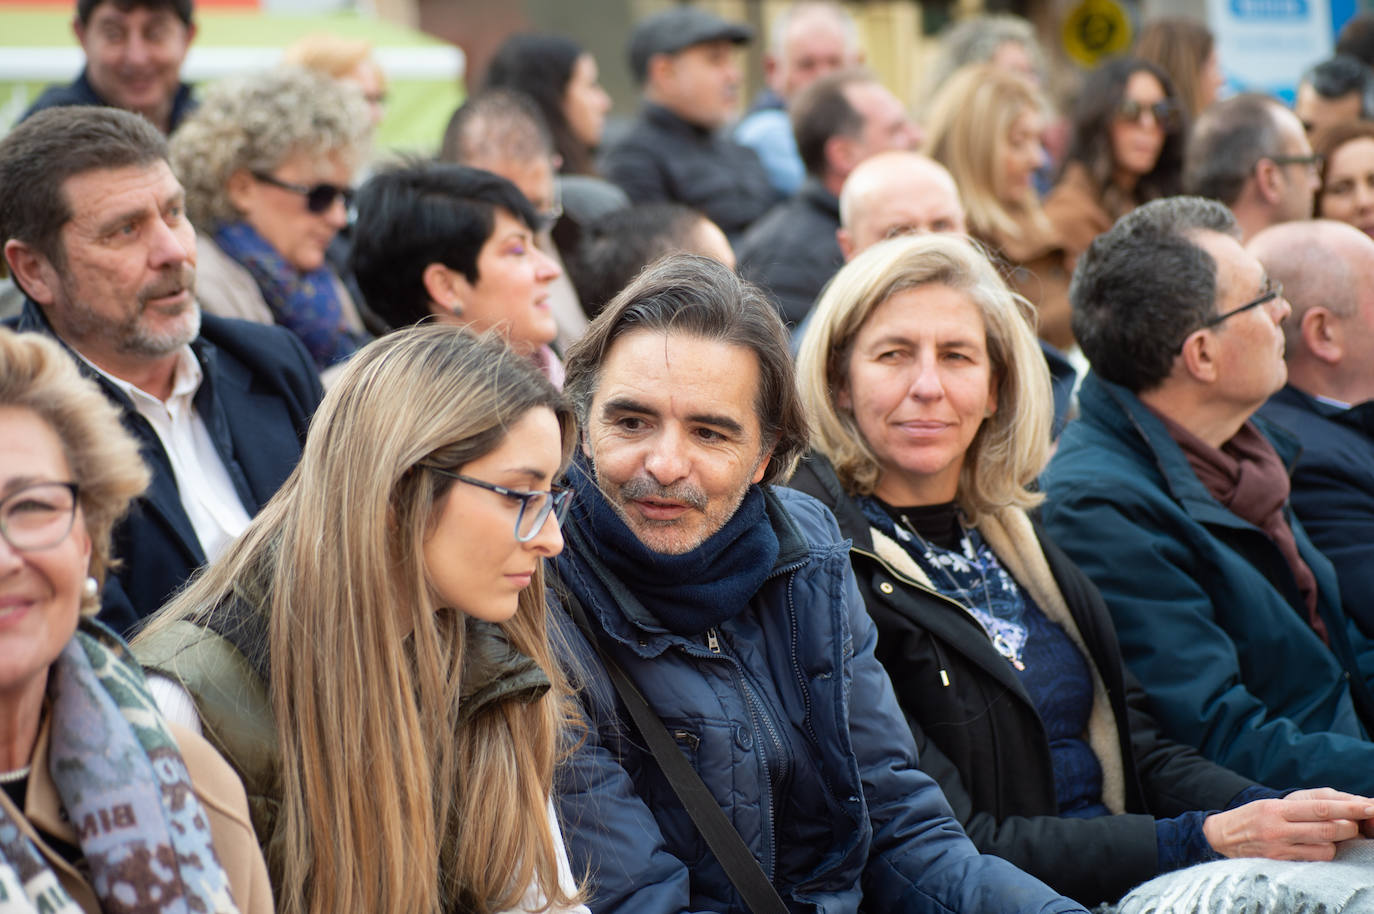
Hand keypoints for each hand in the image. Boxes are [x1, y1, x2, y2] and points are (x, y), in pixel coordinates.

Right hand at [1202, 788, 1373, 860]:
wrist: (1221, 837)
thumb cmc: (1252, 818)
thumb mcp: (1271, 804)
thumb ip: (1301, 807)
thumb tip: (1338, 809)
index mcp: (1276, 809)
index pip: (1320, 808)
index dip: (1348, 807)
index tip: (1368, 806)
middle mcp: (1278, 829)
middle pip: (1328, 829)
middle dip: (1350, 826)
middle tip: (1356, 823)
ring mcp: (1280, 849)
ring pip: (1326, 848)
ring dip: (1337, 843)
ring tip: (1333, 836)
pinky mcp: (1281, 864)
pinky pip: (1315, 861)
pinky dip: (1324, 853)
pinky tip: (1319, 847)